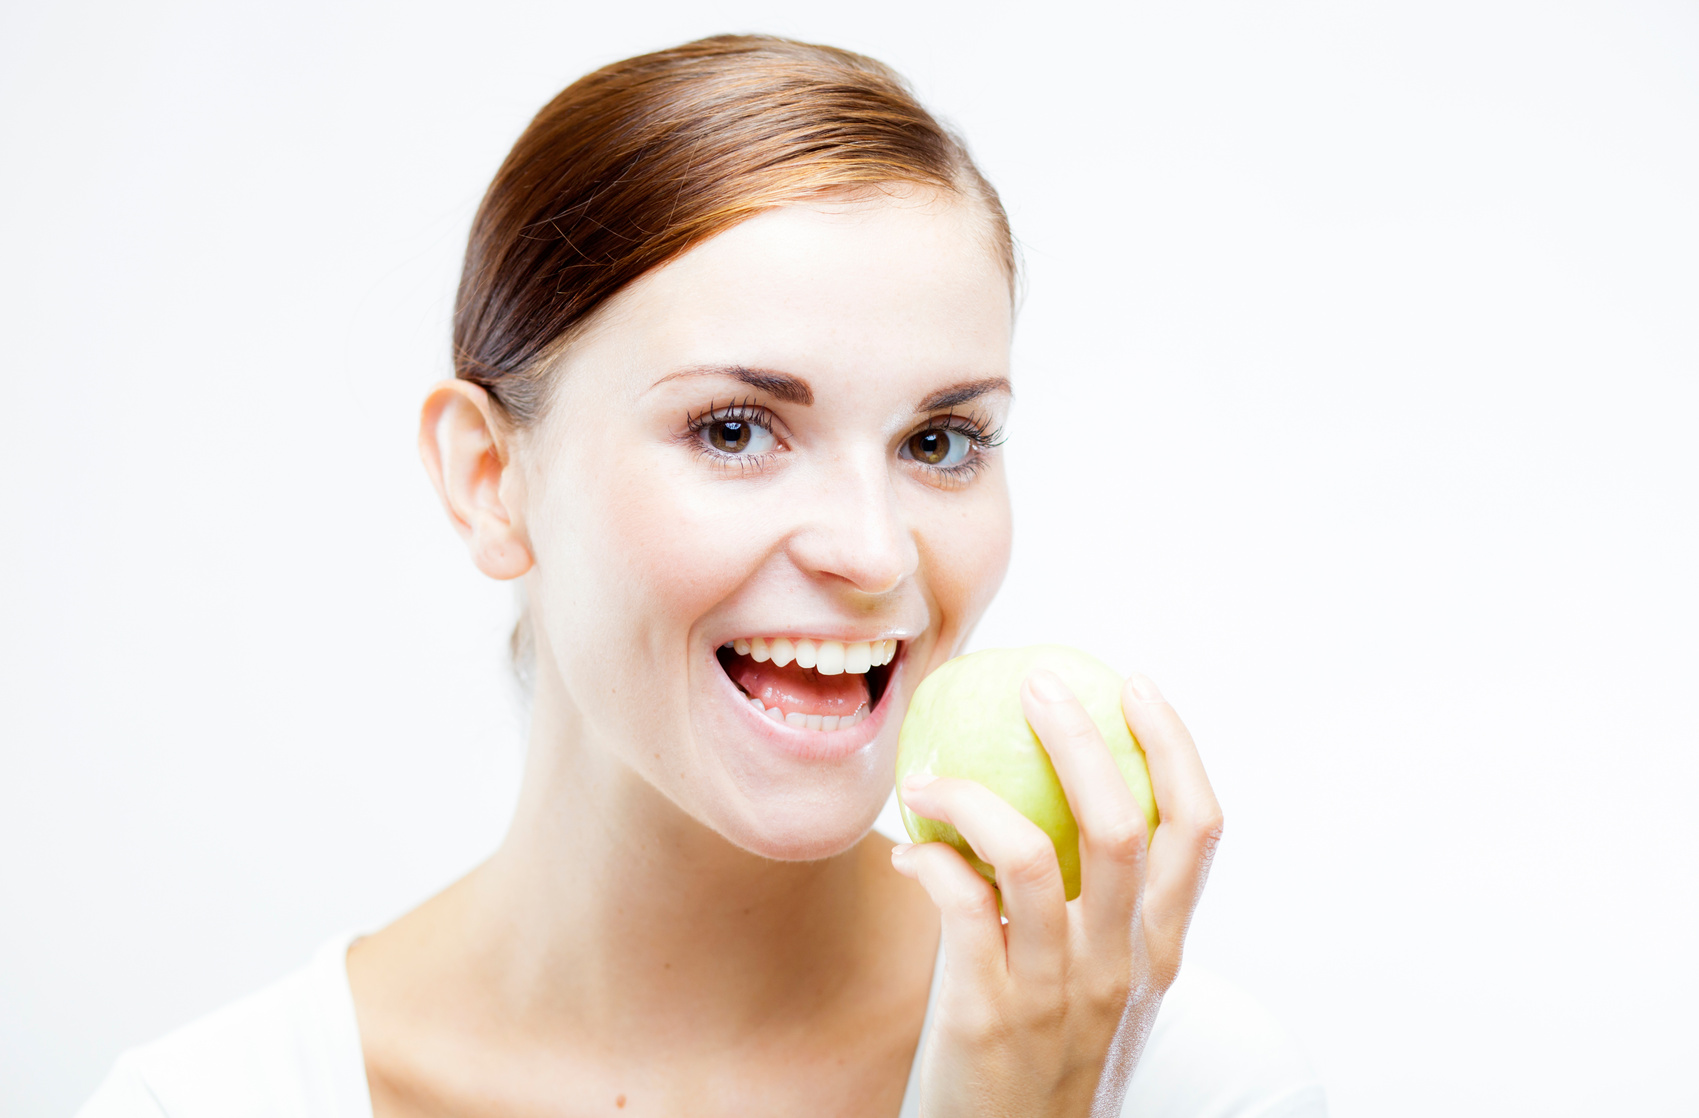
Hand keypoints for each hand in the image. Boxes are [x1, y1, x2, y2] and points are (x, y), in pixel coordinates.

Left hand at [891, 670, 1223, 1117]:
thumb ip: (1096, 914)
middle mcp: (1123, 968)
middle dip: (1081, 736)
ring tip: (930, 775)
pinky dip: (929, 858)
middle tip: (1036, 683)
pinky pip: (959, 903)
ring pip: (1032, 855)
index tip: (1136, 686)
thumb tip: (1046, 800)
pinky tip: (908, 851)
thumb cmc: (1043, 1064)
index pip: (1198, 831)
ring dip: (972, 794)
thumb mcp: (1098, 990)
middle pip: (1124, 823)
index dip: (1176, 747)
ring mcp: (1058, 993)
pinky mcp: (988, 1014)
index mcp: (1159, 953)